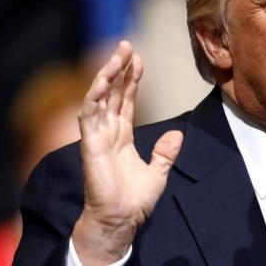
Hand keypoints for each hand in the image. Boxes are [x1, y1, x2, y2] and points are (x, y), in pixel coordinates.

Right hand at [71, 41, 182, 265]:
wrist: (121, 220)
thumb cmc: (134, 201)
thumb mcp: (158, 173)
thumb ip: (165, 153)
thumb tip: (177, 134)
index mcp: (122, 137)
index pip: (125, 101)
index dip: (131, 80)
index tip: (138, 59)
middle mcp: (108, 133)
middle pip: (111, 93)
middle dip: (117, 69)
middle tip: (126, 45)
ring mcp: (97, 137)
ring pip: (98, 98)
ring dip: (105, 76)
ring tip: (117, 55)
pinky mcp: (90, 145)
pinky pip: (88, 115)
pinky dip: (94, 96)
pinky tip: (102, 80)